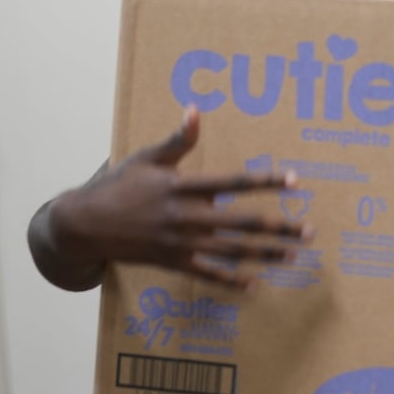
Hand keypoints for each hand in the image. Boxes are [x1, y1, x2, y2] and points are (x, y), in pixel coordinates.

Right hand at [48, 106, 310, 287]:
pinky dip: (230, 281)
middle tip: (309, 230)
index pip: (231, 183)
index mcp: (181, 187)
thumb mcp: (147, 158)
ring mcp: (179, 243)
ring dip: (265, 254)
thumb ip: (178, 139)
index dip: (264, 182)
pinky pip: (206, 274)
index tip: (294, 181)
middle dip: (278, 227)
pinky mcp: (172, 262)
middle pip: (240, 223)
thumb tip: (195, 109)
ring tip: (294, 255)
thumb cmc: (119, 186)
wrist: (84, 224)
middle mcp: (184, 217)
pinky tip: (255, 284)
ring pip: (231, 251)